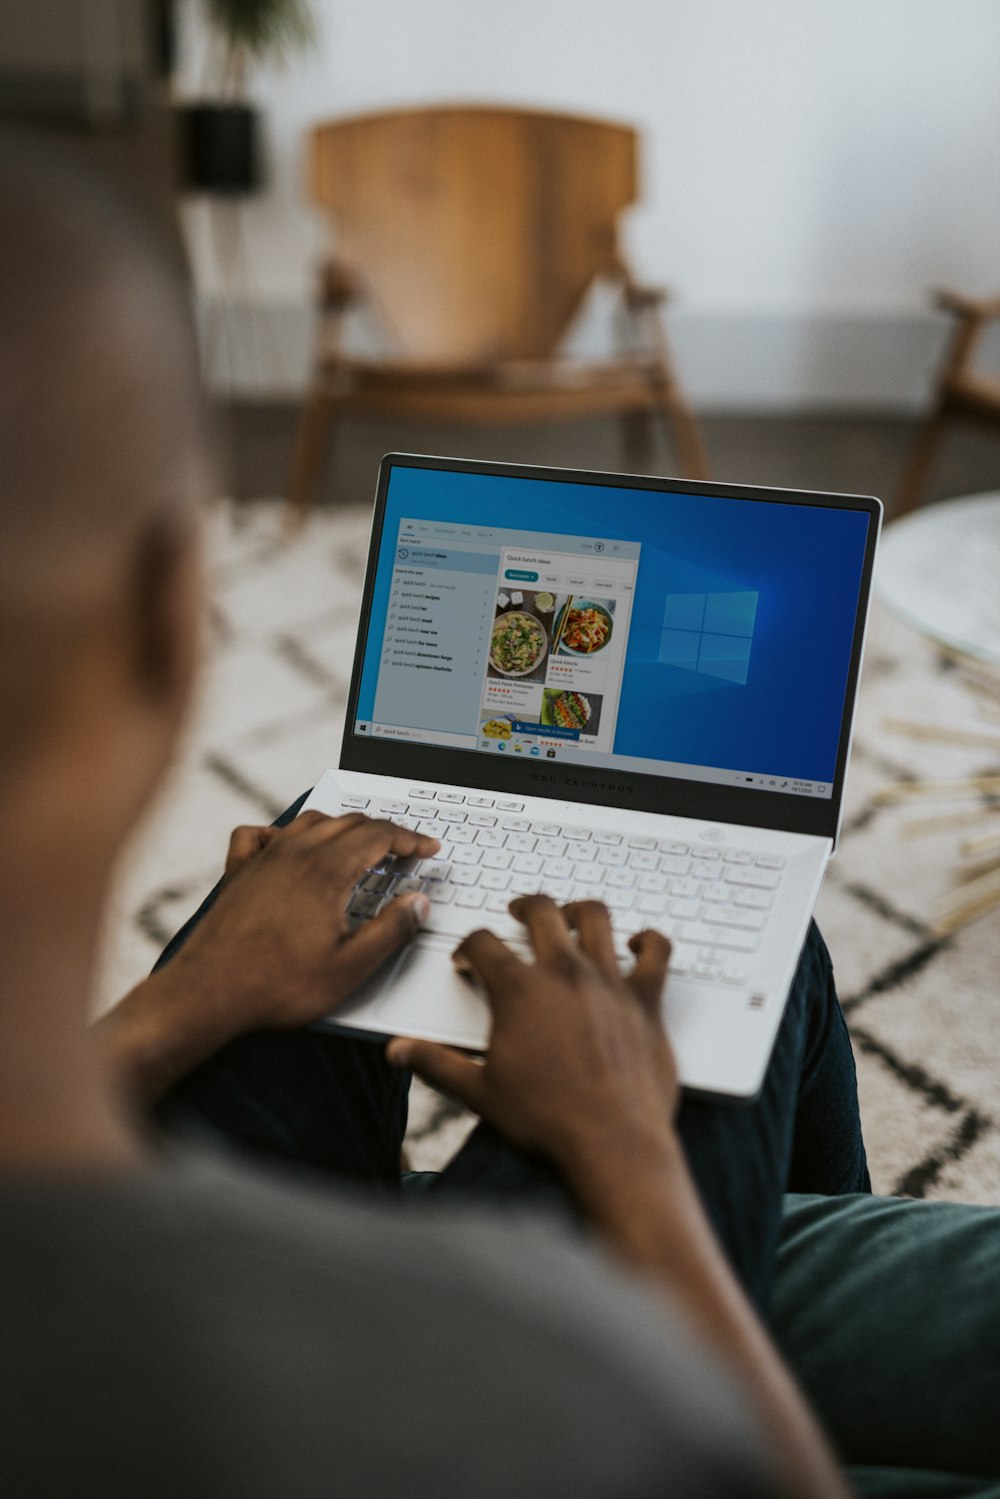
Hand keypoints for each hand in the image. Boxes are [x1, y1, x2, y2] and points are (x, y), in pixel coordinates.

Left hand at [163, 810, 438, 1032]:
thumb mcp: (350, 967)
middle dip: (383, 831)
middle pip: (349, 822)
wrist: (208, 995)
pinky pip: (259, 833)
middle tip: (405, 850)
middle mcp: (294, 853)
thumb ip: (392, 931)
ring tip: (360, 845)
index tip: (428, 847)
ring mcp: (262, 859)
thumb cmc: (276, 986)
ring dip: (341, 826)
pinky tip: (286, 845)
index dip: (411, 838)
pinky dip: (281, 832)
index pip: (380, 835)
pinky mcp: (237, 873)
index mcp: (326, 869)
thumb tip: (418, 904)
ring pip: (310, 821)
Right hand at [388, 896, 677, 1184]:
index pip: (483, 944)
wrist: (612, 1145)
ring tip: (572, 916)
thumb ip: (437, 1064)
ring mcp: (608, 982)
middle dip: (525, 907)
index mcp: (519, 991)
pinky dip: (649, 940)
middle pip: (541, 912)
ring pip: (596, 918)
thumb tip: (400, 1051)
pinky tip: (639, 943)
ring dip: (580, 910)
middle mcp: (564, 974)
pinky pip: (657, 951)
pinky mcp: (645, 999)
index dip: (469, 948)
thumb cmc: (548, 1121)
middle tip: (519, 914)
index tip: (469, 960)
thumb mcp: (480, 1093)